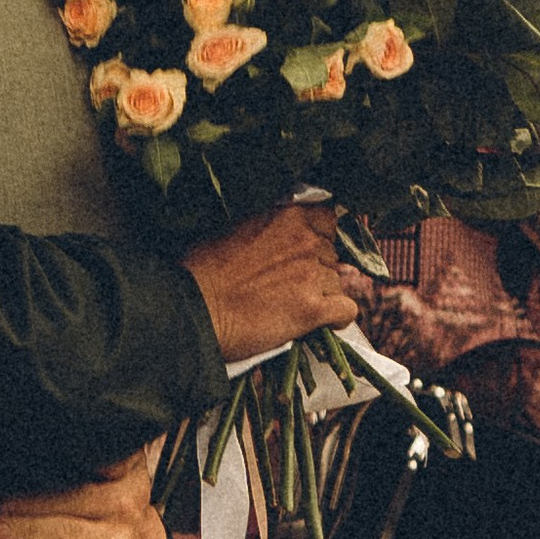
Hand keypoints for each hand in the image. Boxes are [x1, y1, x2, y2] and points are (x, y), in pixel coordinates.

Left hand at [0, 448, 166, 538]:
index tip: (4, 501)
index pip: (78, 497)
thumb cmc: (112, 505)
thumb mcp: (115, 470)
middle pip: (70, 535)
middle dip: (27, 533)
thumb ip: (100, 452)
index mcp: (121, 497)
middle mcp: (123, 535)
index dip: (40, 500)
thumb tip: (74, 420)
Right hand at [184, 203, 351, 363]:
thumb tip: (279, 238)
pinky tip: (315, 323)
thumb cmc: (199, 271)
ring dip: (320, 294)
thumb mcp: (232, 230)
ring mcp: (313, 275)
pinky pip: (346, 311)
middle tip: (287, 284)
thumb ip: (267, 229)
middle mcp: (307, 241)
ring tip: (288, 306)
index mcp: (288, 215)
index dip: (317, 237)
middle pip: (331, 254)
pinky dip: (335, 319)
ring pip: (337, 283)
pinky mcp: (314, 310)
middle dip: (315, 268)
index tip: (304, 250)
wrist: (192, 311)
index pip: (328, 219)